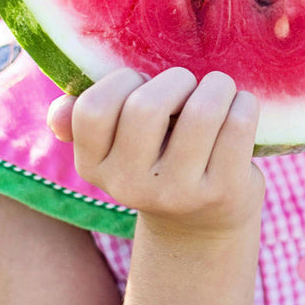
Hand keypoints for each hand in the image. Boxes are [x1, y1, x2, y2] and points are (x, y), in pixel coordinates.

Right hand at [47, 67, 264, 237]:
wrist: (203, 224)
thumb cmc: (159, 163)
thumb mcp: (118, 150)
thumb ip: (86, 124)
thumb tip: (59, 112)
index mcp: (95, 167)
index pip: (93, 109)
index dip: (123, 81)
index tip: (143, 84)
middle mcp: (131, 186)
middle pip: (147, 107)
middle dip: (176, 80)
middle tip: (189, 86)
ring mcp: (179, 193)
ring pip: (202, 112)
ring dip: (217, 86)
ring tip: (220, 91)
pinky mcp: (223, 192)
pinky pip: (238, 126)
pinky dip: (245, 104)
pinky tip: (241, 107)